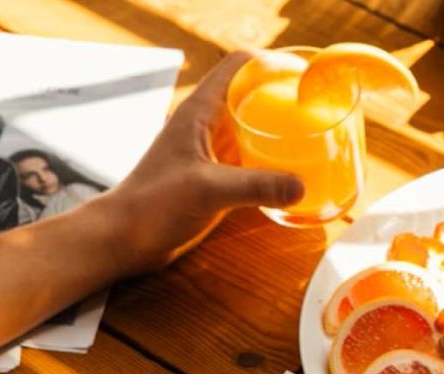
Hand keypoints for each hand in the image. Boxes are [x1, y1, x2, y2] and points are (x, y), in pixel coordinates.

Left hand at [101, 51, 303, 274]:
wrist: (125, 238)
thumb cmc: (152, 205)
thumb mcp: (208, 189)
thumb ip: (255, 186)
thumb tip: (300, 186)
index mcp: (200, 112)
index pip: (239, 67)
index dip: (271, 65)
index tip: (303, 79)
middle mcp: (207, 126)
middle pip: (252, 97)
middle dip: (283, 100)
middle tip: (318, 111)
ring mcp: (212, 153)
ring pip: (253, 130)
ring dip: (280, 133)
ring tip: (314, 139)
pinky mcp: (216, 179)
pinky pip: (252, 162)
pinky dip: (273, 163)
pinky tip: (293, 175)